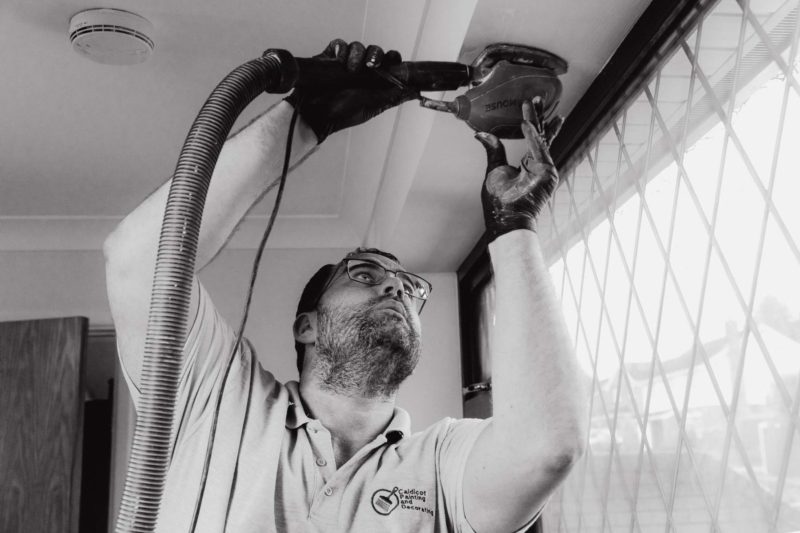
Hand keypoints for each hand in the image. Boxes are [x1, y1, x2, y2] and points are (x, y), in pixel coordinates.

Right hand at [285, 39, 418, 142]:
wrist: (316, 114)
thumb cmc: (343, 114)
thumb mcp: (373, 106)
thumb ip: (392, 96)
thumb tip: (413, 91)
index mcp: (373, 81)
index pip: (388, 62)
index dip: (392, 58)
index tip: (393, 59)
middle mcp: (361, 71)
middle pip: (374, 51)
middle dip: (375, 54)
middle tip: (372, 64)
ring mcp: (344, 63)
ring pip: (357, 46)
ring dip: (357, 54)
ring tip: (350, 69)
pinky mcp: (329, 58)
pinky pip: (338, 44)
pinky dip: (340, 49)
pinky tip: (339, 61)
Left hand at [475, 97, 562, 241]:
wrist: (505, 217)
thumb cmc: (499, 200)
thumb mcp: (494, 169)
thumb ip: (494, 150)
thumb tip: (481, 134)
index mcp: (529, 163)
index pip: (534, 137)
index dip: (533, 121)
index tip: (531, 105)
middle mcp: (539, 164)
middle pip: (542, 135)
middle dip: (540, 116)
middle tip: (539, 98)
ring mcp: (545, 168)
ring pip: (542, 138)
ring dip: (537, 120)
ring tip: (533, 102)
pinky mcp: (547, 173)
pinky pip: (539, 150)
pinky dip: (532, 137)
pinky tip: (525, 123)